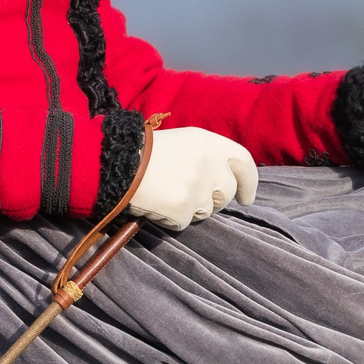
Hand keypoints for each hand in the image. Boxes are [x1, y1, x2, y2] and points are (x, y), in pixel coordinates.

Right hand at [128, 127, 257, 228]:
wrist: (114, 161)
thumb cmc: (145, 151)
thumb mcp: (182, 141)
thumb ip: (207, 156)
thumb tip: (226, 181)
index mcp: (209, 142)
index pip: (244, 162)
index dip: (249, 182)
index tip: (246, 197)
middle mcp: (208, 163)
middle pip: (226, 192)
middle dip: (214, 199)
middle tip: (190, 195)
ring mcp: (197, 187)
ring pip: (206, 210)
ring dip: (191, 208)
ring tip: (166, 192)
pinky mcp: (183, 208)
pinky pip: (184, 222)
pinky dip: (171, 218)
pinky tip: (156, 203)